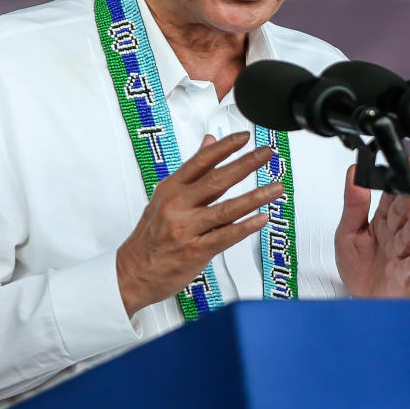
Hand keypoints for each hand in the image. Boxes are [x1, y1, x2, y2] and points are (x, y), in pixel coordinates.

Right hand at [116, 132, 280, 316]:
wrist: (134, 271)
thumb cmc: (152, 235)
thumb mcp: (166, 196)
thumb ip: (192, 170)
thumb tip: (209, 142)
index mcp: (171, 188)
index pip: (201, 161)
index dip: (224, 147)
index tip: (245, 137)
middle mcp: (178, 205)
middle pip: (217, 180)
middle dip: (246, 164)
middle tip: (267, 154)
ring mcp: (187, 228)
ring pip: (226, 209)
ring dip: (255, 197)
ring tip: (276, 188)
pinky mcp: (196, 250)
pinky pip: (225, 236)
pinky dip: (245, 227)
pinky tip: (262, 218)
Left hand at [335, 159, 409, 297]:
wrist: (363, 302)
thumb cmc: (358, 269)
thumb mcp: (346, 233)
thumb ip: (353, 205)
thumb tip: (354, 173)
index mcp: (381, 222)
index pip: (390, 197)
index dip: (396, 180)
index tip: (404, 164)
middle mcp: (394, 236)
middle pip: (403, 213)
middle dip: (409, 196)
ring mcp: (401, 255)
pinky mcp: (404, 276)